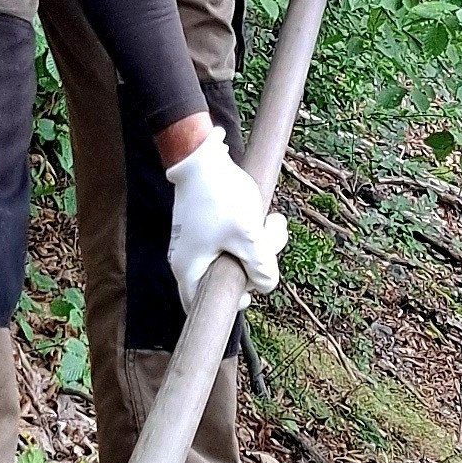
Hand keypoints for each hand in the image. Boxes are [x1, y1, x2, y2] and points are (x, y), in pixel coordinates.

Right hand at [166, 130, 286, 308]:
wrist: (202, 157)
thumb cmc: (219, 196)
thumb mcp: (247, 234)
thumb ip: (261, 266)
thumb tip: (267, 285)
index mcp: (189, 268)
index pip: (200, 305)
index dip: (228, 302)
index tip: (250, 286)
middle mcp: (189, 259)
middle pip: (226, 280)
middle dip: (255, 265)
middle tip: (268, 240)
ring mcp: (199, 243)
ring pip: (236, 258)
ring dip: (260, 244)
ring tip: (272, 222)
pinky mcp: (209, 228)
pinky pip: (234, 242)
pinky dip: (251, 233)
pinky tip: (263, 217)